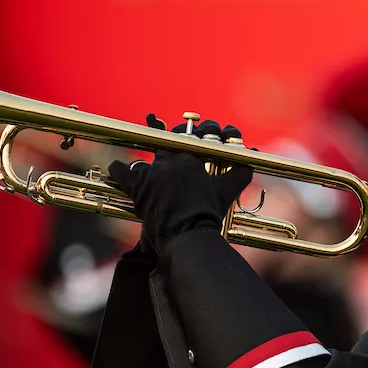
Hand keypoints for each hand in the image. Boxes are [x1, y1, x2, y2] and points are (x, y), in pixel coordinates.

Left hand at [107, 115, 253, 254]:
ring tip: (151, 143)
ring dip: (152, 147)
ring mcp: (152, 173)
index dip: (199, 132)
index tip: (202, 133)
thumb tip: (251, 162)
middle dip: (179, 134)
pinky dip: (118, 170)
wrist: (188, 235)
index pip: (193, 136)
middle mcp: (170, 161)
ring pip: (149, 152)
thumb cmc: (208, 214)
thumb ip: (239, 174)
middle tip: (184, 135)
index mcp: (191, 158)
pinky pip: (122, 172)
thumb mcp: (226, 192)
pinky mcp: (137, 188)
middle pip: (172, 139)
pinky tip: (117, 166)